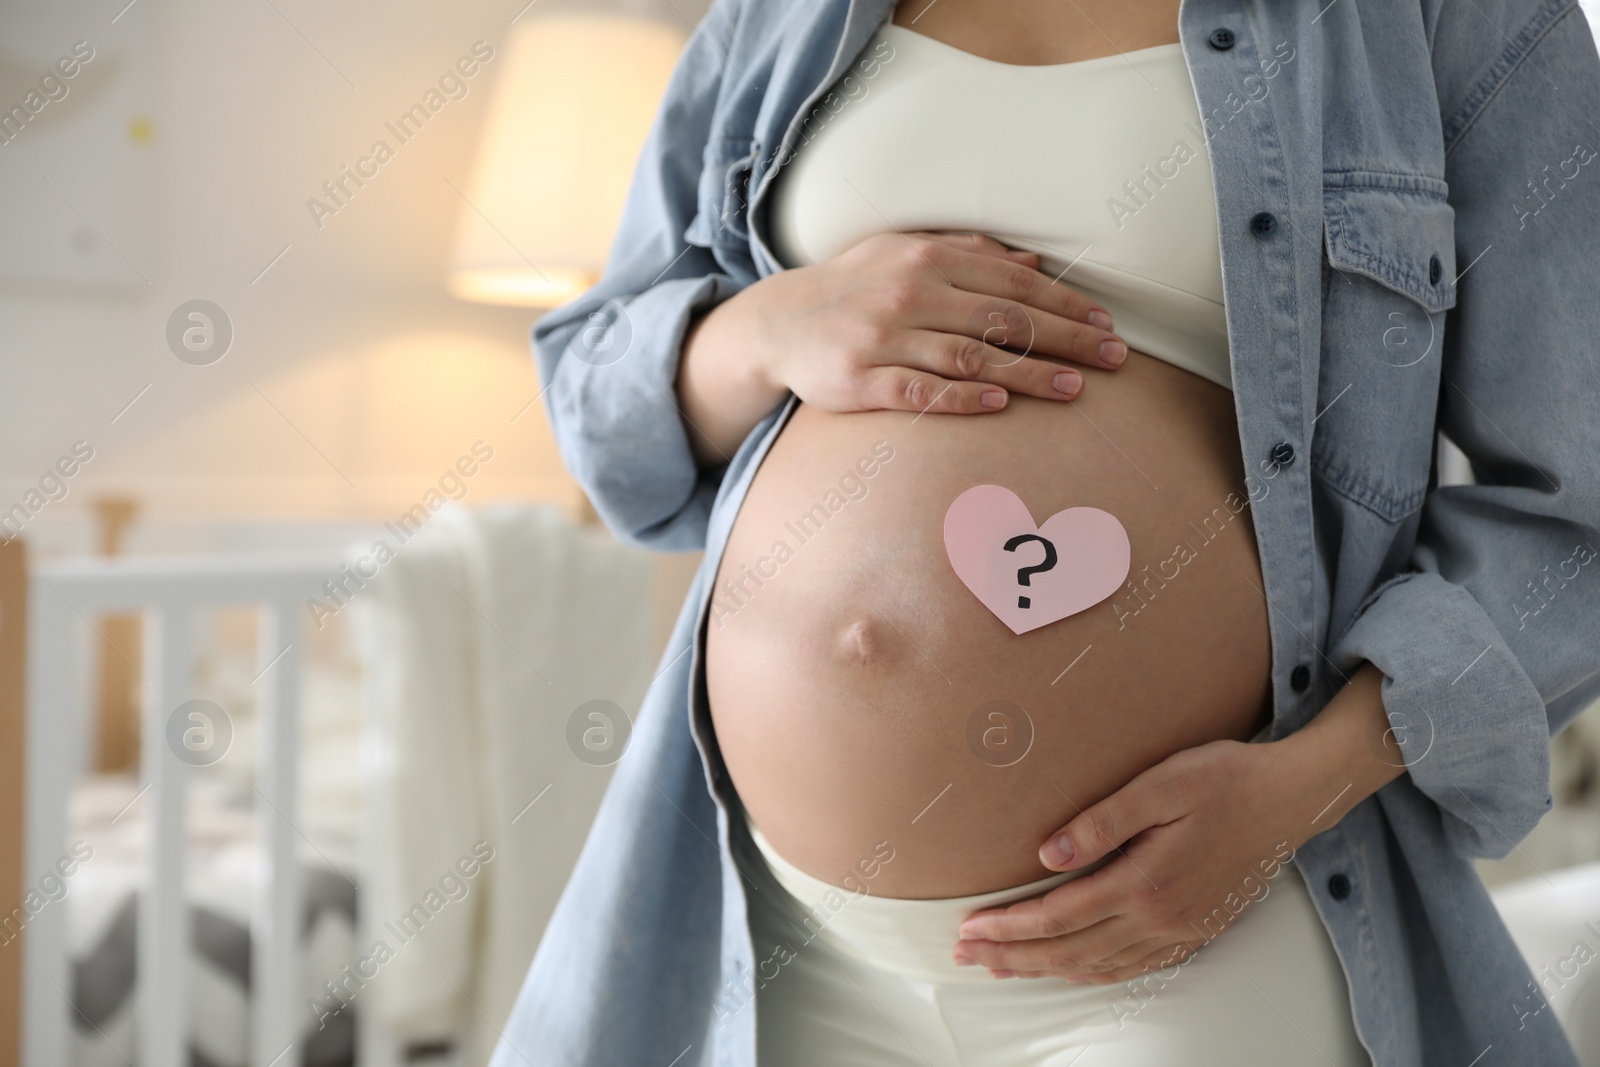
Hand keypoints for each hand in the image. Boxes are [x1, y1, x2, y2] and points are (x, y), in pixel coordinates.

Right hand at [678, 230, 1128, 460]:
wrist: (778, 322)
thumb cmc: (854, 286)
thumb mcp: (904, 251)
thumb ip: (968, 253)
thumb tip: (1034, 261)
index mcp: (928, 257)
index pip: (1012, 282)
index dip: (1064, 304)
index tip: (1104, 325)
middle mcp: (911, 293)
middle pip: (1003, 319)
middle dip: (1064, 340)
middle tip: (1113, 359)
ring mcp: (886, 338)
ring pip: (970, 358)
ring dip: (1027, 375)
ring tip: (1073, 390)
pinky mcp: (862, 381)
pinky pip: (919, 392)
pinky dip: (961, 399)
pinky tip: (999, 408)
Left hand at [951, 665, 1400, 982]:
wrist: (1294, 798)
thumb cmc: (1227, 778)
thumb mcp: (1162, 784)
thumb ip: (1102, 821)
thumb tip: (1046, 854)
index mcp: (1147, 881)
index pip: (1059, 915)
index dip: (1009, 926)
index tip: (969, 928)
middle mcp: (1161, 918)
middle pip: (1069, 950)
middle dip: (1012, 956)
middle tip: (965, 956)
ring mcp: (1180, 931)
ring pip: (1098, 965)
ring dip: (1045, 969)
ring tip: (1002, 967)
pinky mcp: (1195, 931)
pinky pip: (1133, 968)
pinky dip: (1092, 973)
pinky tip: (1070, 967)